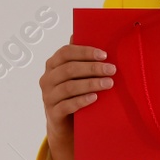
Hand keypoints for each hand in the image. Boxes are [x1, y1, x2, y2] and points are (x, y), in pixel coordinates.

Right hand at [40, 43, 116, 159]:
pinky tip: (94, 98)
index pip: (65, 53)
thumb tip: (86, 33)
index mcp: (52, 65)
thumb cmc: (74, 96)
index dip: (84, 52)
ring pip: (69, 87)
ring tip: (108, 83)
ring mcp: (48, 97)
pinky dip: (81, 101)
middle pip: (69, 69)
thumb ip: (80, 58)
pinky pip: (66, 106)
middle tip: (112, 70)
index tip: (104, 55)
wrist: (65, 127)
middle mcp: (47, 79)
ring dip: (90, 84)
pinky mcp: (53, 114)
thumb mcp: (77, 77)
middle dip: (92, 68)